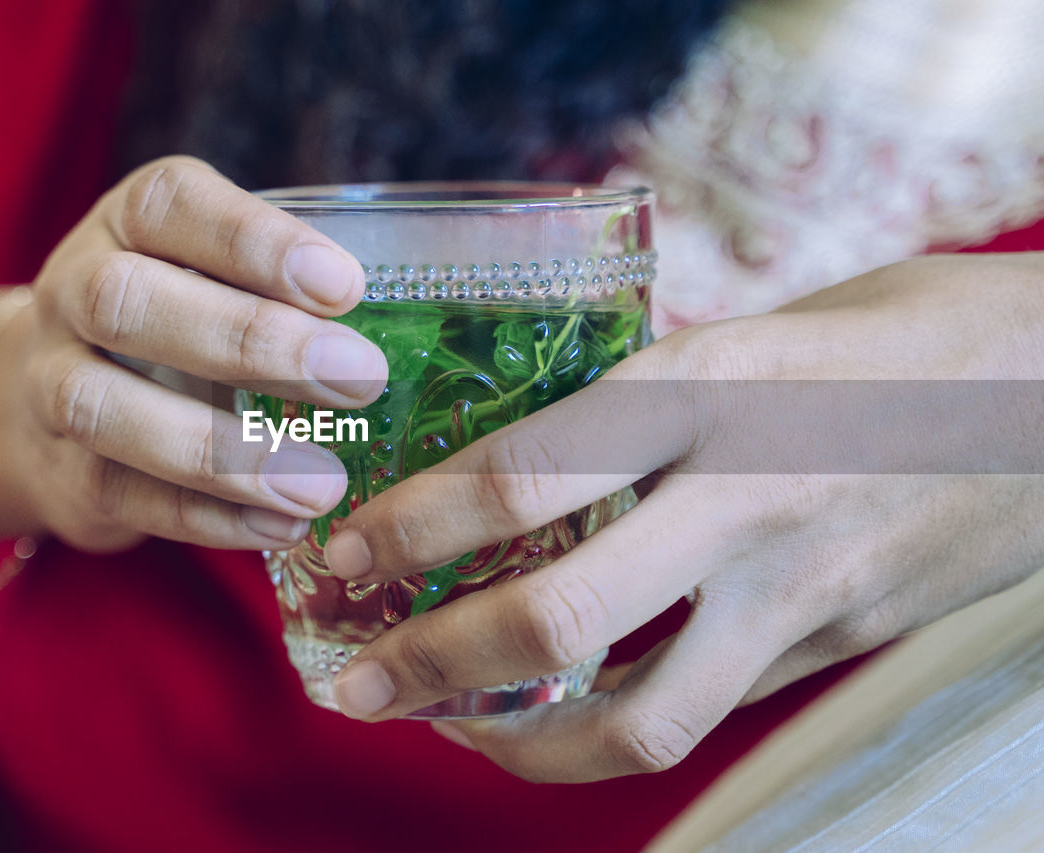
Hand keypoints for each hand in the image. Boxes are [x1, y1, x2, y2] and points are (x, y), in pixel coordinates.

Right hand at [0, 156, 385, 552]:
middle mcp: (74, 291)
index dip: (254, 242)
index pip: (171, 204)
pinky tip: (281, 526)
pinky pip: (117, 493)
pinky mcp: (59, 470)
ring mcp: (49, 382)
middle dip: (249, 341)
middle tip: (359, 380)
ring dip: (222, 452)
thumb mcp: (218, 281)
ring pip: (102, 406)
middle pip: (128, 300)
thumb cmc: (179, 325)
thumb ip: (286, 288)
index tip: (345, 287)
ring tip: (321, 484)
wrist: (47, 402)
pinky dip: (205, 516)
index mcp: (127, 224)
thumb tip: (413, 320)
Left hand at [320, 254, 1043, 782]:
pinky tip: (564, 717)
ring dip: (521, 746)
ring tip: (450, 733)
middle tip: (357, 684)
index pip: (528, 473)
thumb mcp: (770, 325)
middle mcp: (747, 500)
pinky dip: (613, 731)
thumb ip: (658, 385)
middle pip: (563, 618)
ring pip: (641, 719)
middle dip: (436, 665)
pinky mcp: (835, 646)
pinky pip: (705, 713)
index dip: (417, 527)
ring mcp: (800, 592)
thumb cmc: (911, 332)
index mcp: (715, 389)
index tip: (346, 554)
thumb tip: (542, 434)